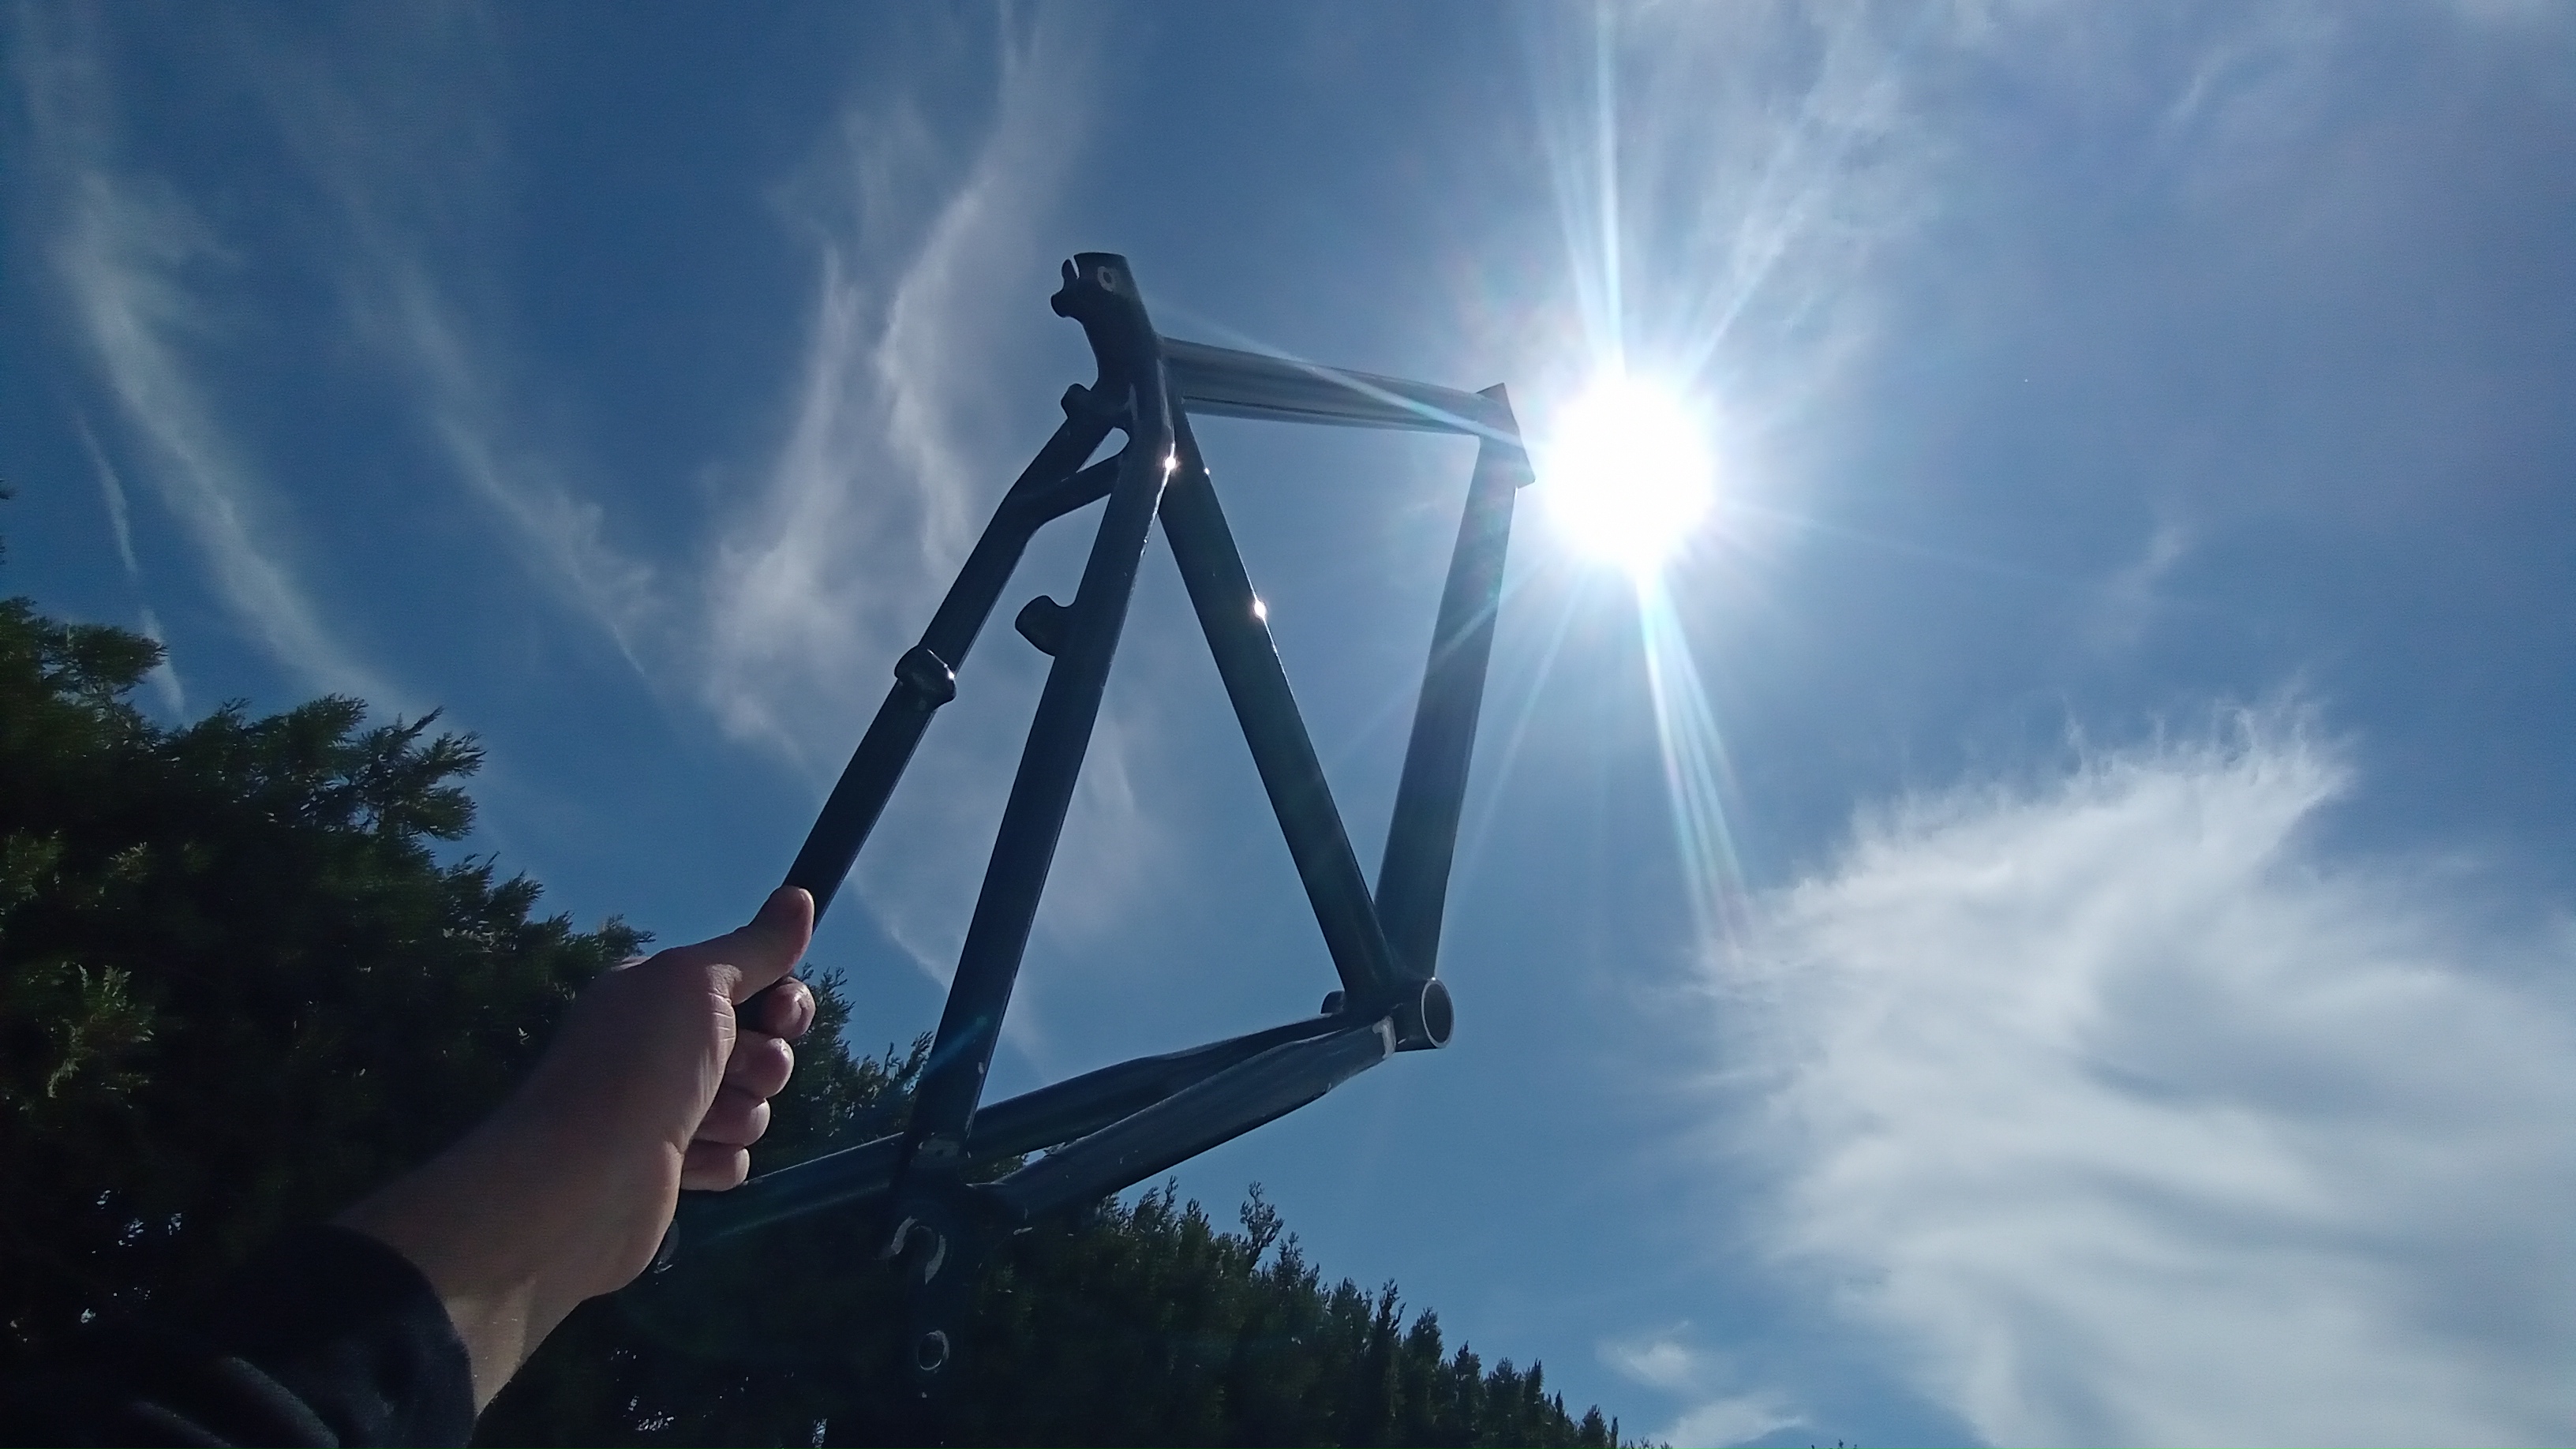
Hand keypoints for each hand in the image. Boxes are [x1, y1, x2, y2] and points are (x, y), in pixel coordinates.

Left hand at [337, 887, 816, 1406]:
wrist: (580, 1184)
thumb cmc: (638, 1068)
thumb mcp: (697, 983)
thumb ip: (754, 946)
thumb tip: (800, 895)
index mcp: (659, 994)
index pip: (752, 985)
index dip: (781, 1001)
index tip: (782, 1014)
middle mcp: (659, 1046)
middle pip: (762, 1047)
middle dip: (761, 1063)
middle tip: (732, 1072)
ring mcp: (664, 1111)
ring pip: (752, 1105)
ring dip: (737, 1114)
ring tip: (695, 1124)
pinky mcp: (672, 1169)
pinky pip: (733, 1156)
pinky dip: (716, 1159)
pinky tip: (683, 1163)